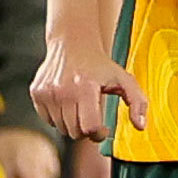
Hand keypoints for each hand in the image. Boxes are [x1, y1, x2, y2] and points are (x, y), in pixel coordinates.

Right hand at [32, 30, 146, 141]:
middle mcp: (62, 90)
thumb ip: (138, 103)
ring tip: (81, 108)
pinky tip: (68, 104)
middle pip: (75, 132)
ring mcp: (46, 92)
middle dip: (87, 130)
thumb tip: (140, 127)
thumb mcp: (125, 80)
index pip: (89, 127)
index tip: (104, 128)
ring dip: (73, 124)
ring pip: (61, 128)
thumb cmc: (101, 65)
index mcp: (85, 87)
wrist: (73, 43)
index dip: (99, 133)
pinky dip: (59, 118)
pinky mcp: (36, 93)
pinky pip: (48, 120)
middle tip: (93, 117)